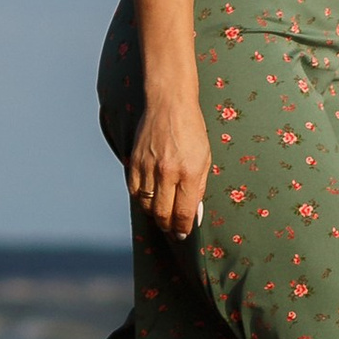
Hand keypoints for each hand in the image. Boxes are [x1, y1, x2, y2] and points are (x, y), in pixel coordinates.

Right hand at [128, 98, 209, 239]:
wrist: (168, 103)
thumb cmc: (191, 131)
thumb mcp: (205, 160)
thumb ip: (199, 189)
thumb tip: (194, 215)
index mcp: (188, 173)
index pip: (183, 213)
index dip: (183, 229)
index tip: (184, 234)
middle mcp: (166, 172)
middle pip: (162, 214)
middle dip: (168, 227)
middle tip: (173, 231)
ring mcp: (148, 167)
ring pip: (146, 205)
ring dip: (154, 216)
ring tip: (162, 217)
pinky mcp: (134, 161)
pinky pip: (135, 190)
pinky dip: (142, 200)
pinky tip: (150, 200)